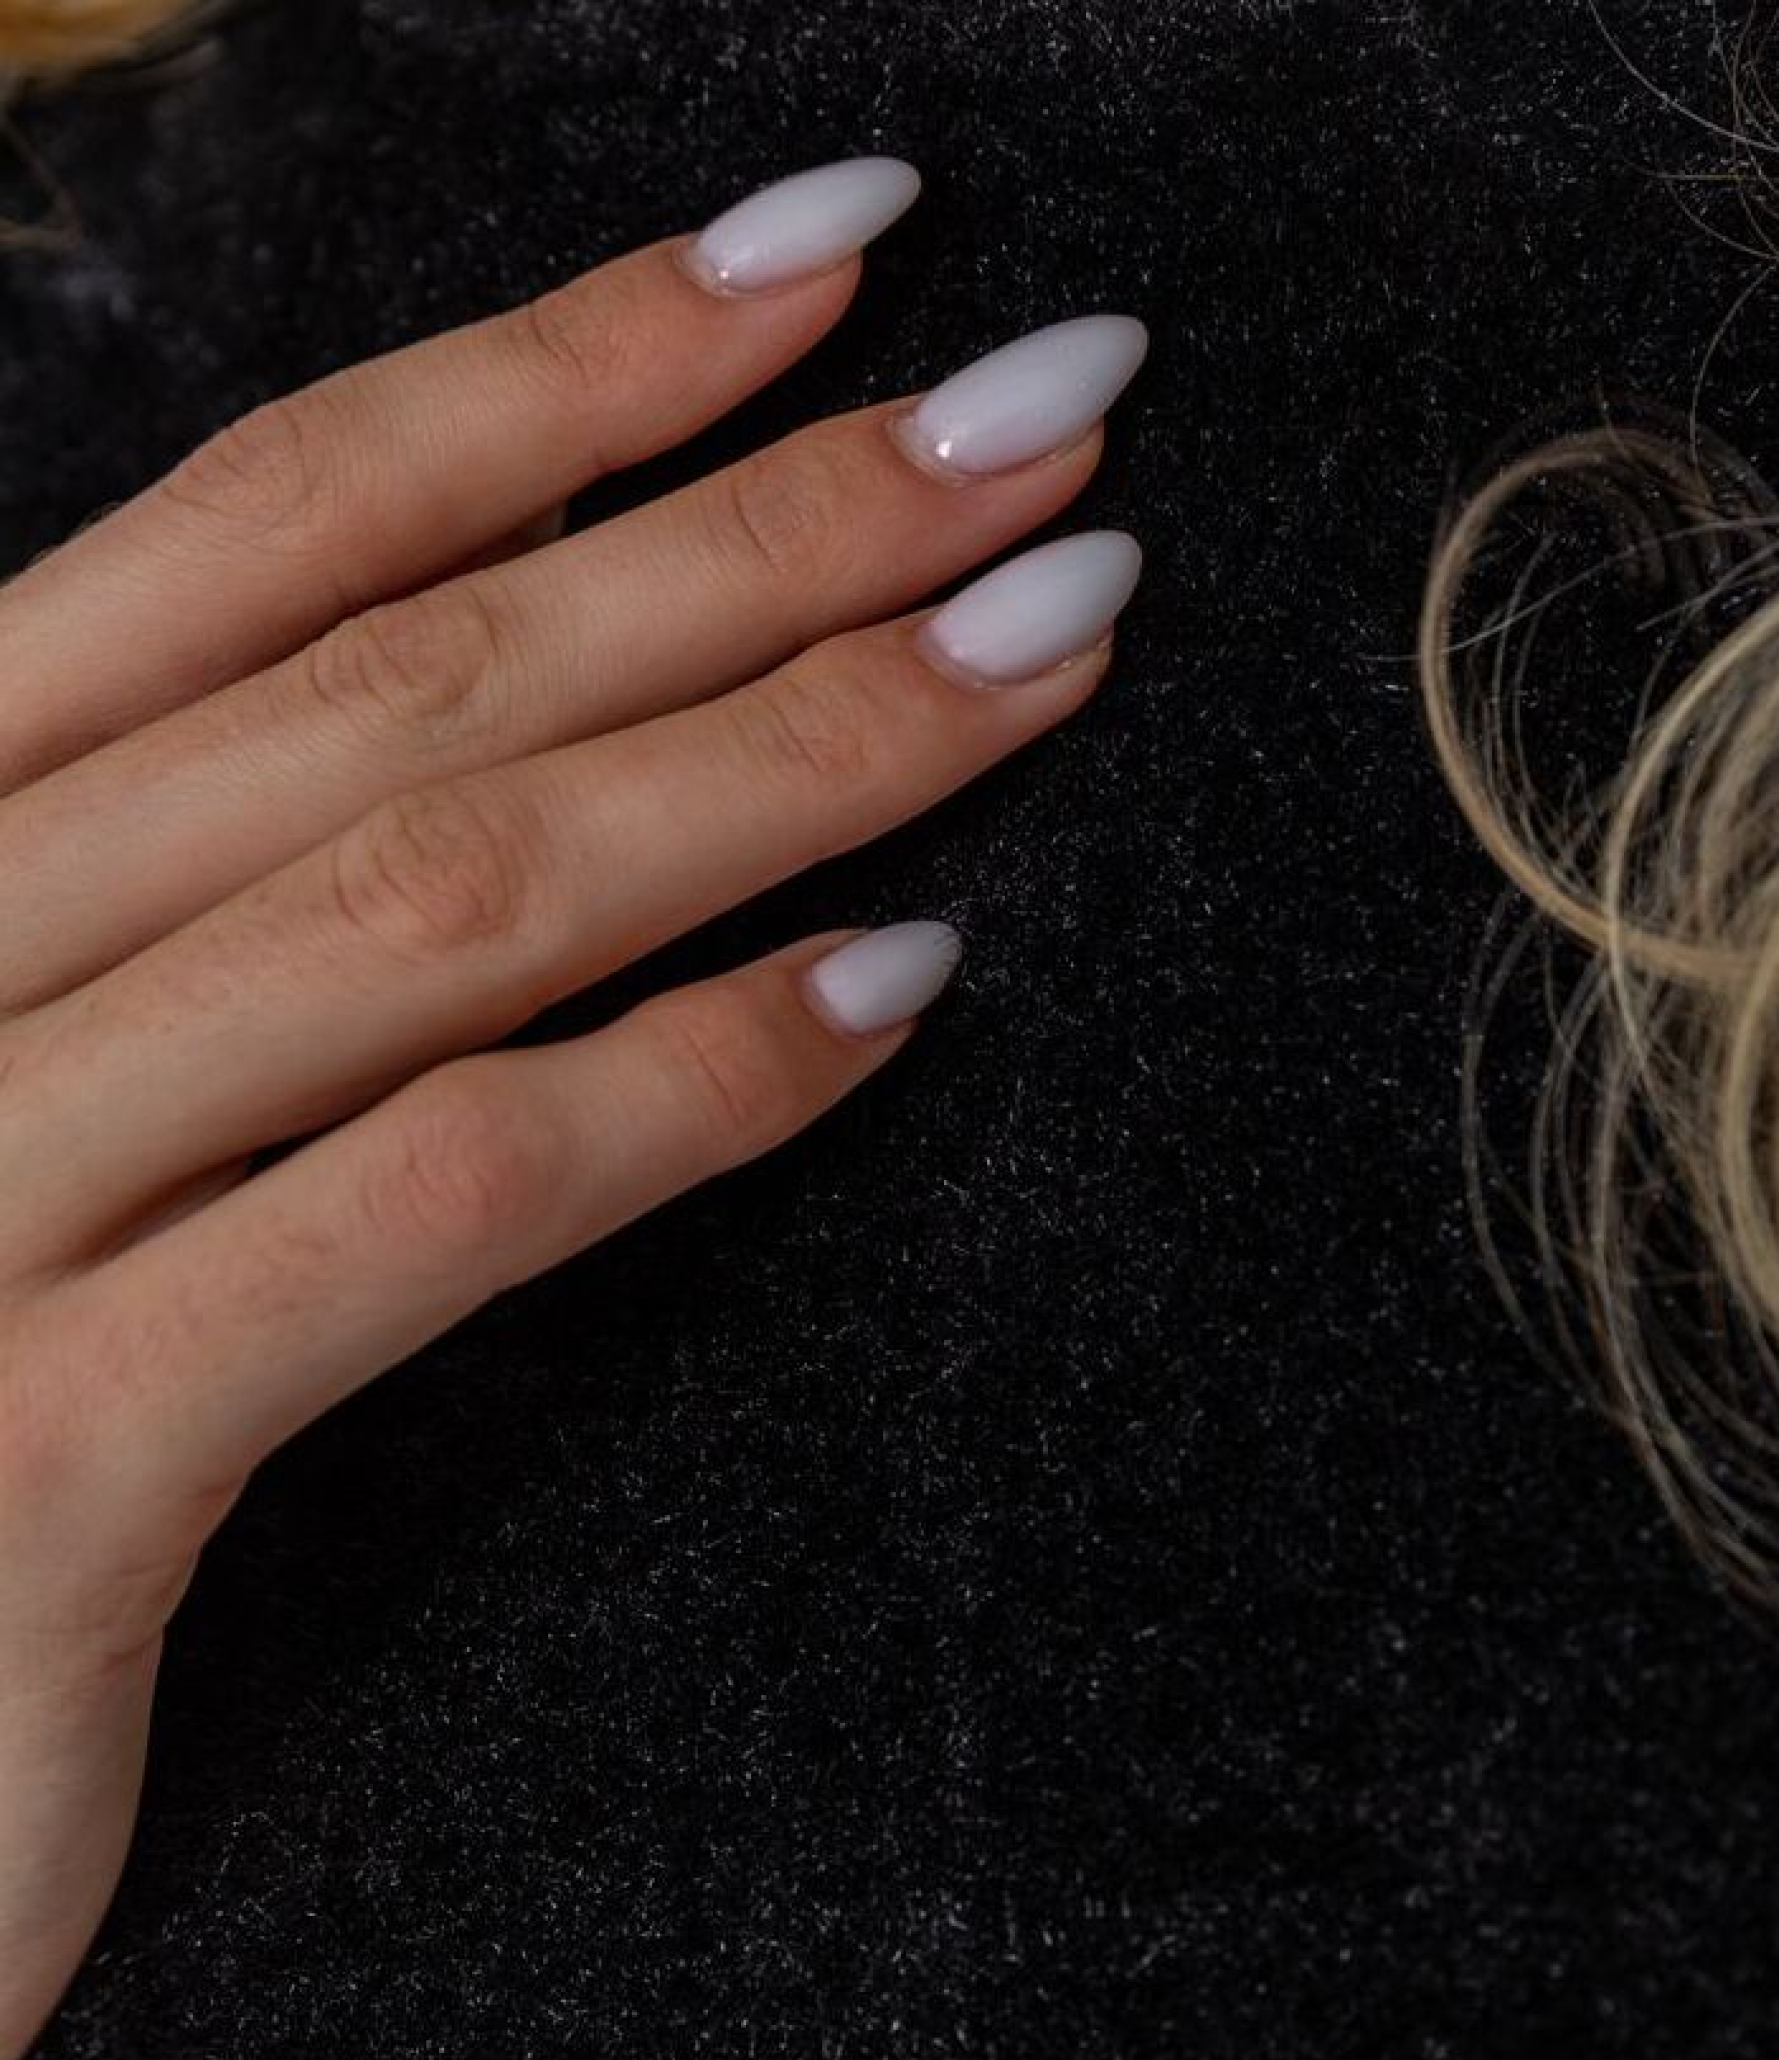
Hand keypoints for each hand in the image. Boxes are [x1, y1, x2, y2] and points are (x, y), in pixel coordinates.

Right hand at [0, 156, 1146, 2059]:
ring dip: (779, 753)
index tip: (838, 259)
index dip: (562, 370)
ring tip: (1048, 642)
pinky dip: (672, 1093)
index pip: (262, 530)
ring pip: (427, 899)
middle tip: (1050, 418)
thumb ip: (193, 907)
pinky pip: (414, 1206)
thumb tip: (524, 694)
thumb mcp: (25, 1109)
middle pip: (395, 678)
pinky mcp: (39, 1456)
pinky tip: (892, 993)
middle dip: (754, 528)